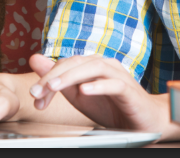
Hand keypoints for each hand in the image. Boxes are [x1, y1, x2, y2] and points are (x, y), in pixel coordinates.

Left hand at [28, 54, 166, 133]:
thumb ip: (59, 80)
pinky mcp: (129, 89)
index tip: (35, 95)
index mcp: (91, 64)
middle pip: (76, 62)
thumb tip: (35, 60)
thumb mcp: (79, 96)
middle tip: (37, 91)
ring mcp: (118, 74)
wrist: (144, 120)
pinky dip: (98, 86)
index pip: (65, 64)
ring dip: (71, 77)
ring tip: (55, 87)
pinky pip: (114, 84)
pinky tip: (85, 90)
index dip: (47, 78)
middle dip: (53, 77)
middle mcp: (104, 64)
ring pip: (93, 68)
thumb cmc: (112, 107)